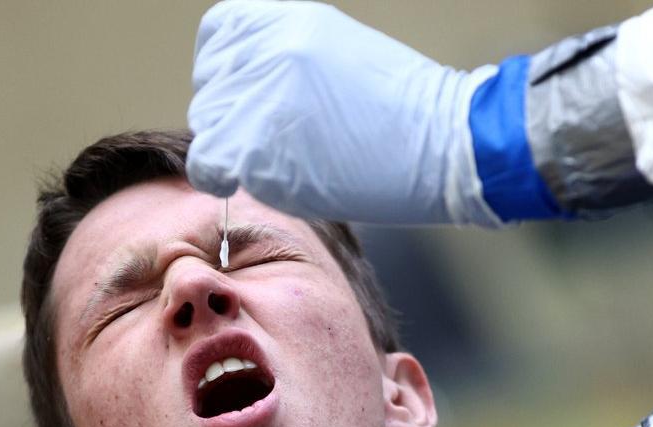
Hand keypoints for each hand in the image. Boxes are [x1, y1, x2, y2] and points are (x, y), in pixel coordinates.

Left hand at [188, 1, 494, 224]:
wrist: (444, 144)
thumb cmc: (404, 113)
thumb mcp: (337, 52)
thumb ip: (284, 61)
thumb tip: (243, 94)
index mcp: (286, 16)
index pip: (218, 34)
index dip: (226, 70)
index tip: (248, 97)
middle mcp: (266, 48)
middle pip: (211, 87)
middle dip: (235, 116)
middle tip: (282, 140)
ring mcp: (257, 97)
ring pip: (208, 126)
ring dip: (234, 148)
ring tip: (285, 160)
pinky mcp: (256, 147)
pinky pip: (208, 166)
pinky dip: (221, 179)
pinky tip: (251, 183)